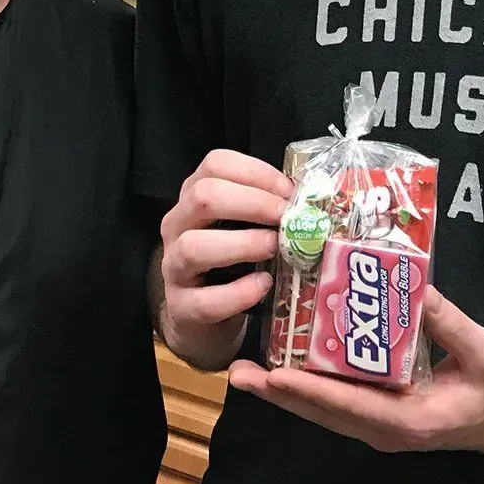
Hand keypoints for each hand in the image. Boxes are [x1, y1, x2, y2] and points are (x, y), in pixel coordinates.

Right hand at [158, 150, 291, 367]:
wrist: (199, 318)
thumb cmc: (229, 265)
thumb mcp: (242, 229)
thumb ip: (266, 212)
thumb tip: (311, 203)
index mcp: (193, 197)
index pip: (216, 165)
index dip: (257, 173)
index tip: (289, 192)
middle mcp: (176, 226)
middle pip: (203, 196)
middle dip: (253, 203)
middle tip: (287, 219)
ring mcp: (172, 267)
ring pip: (194, 247)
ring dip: (244, 244)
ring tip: (275, 249)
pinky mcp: (181, 308)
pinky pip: (206, 300)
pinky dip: (239, 293)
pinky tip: (263, 286)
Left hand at [227, 286, 483, 453]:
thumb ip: (452, 324)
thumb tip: (418, 288)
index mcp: (412, 421)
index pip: (353, 408)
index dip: (314, 393)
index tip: (277, 377)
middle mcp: (385, 430)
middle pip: (323, 414)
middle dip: (281, 394)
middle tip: (239, 374)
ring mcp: (375, 426)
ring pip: (322, 412)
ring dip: (284, 393)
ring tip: (245, 372)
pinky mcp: (372, 415)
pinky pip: (332, 403)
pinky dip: (305, 387)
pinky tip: (280, 364)